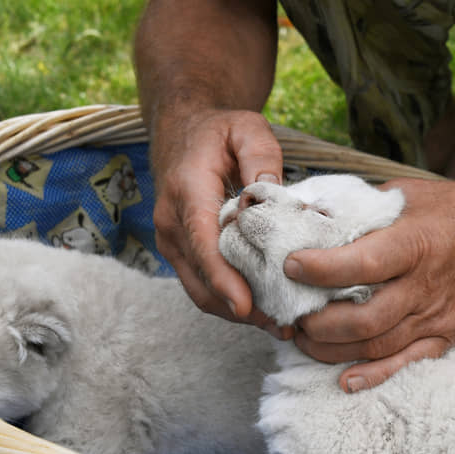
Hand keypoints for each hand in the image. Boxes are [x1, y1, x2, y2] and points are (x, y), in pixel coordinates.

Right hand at [151, 107, 292, 338]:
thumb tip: (269, 195)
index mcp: (187, 192)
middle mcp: (172, 222)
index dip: (223, 279)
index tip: (245, 307)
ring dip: (236, 311)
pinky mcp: (182, 250)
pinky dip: (229, 300)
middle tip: (283, 324)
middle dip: (239, 308)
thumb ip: (261, 157)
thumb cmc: (220, 131)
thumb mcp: (248, 129)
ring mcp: (173, 240)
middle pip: (200, 279)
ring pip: (200, 290)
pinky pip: (202, 284)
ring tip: (279, 324)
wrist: (184, 131)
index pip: (203, 243)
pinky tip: (263, 308)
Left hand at [284, 178, 454, 391]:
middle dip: (319, 323)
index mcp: (415, 244)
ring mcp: (437, 316)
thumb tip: (308, 213)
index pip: (362, 264)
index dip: (320, 270)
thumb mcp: (405, 193)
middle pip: (365, 318)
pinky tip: (346, 380)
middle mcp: (426, 286)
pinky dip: (375, 375)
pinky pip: (408, 363)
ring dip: (333, 349)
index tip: (290, 266)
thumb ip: (359, 207)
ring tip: (305, 339)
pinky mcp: (446, 336)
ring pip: (378, 346)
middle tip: (292, 315)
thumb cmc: (452, 210)